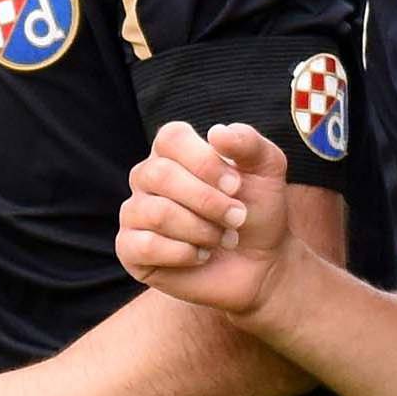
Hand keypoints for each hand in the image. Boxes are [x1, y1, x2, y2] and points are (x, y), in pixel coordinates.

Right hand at [116, 121, 293, 316]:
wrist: (260, 262)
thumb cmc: (257, 209)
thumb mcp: (266, 169)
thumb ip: (248, 143)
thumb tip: (217, 133)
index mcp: (174, 149)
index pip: (171, 138)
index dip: (205, 162)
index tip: (236, 185)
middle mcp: (147, 176)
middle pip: (161, 175)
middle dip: (208, 201)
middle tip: (237, 218)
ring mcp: (135, 212)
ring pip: (158, 213)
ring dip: (202, 230)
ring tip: (223, 238)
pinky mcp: (130, 249)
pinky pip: (145, 245)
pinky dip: (184, 253)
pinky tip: (201, 255)